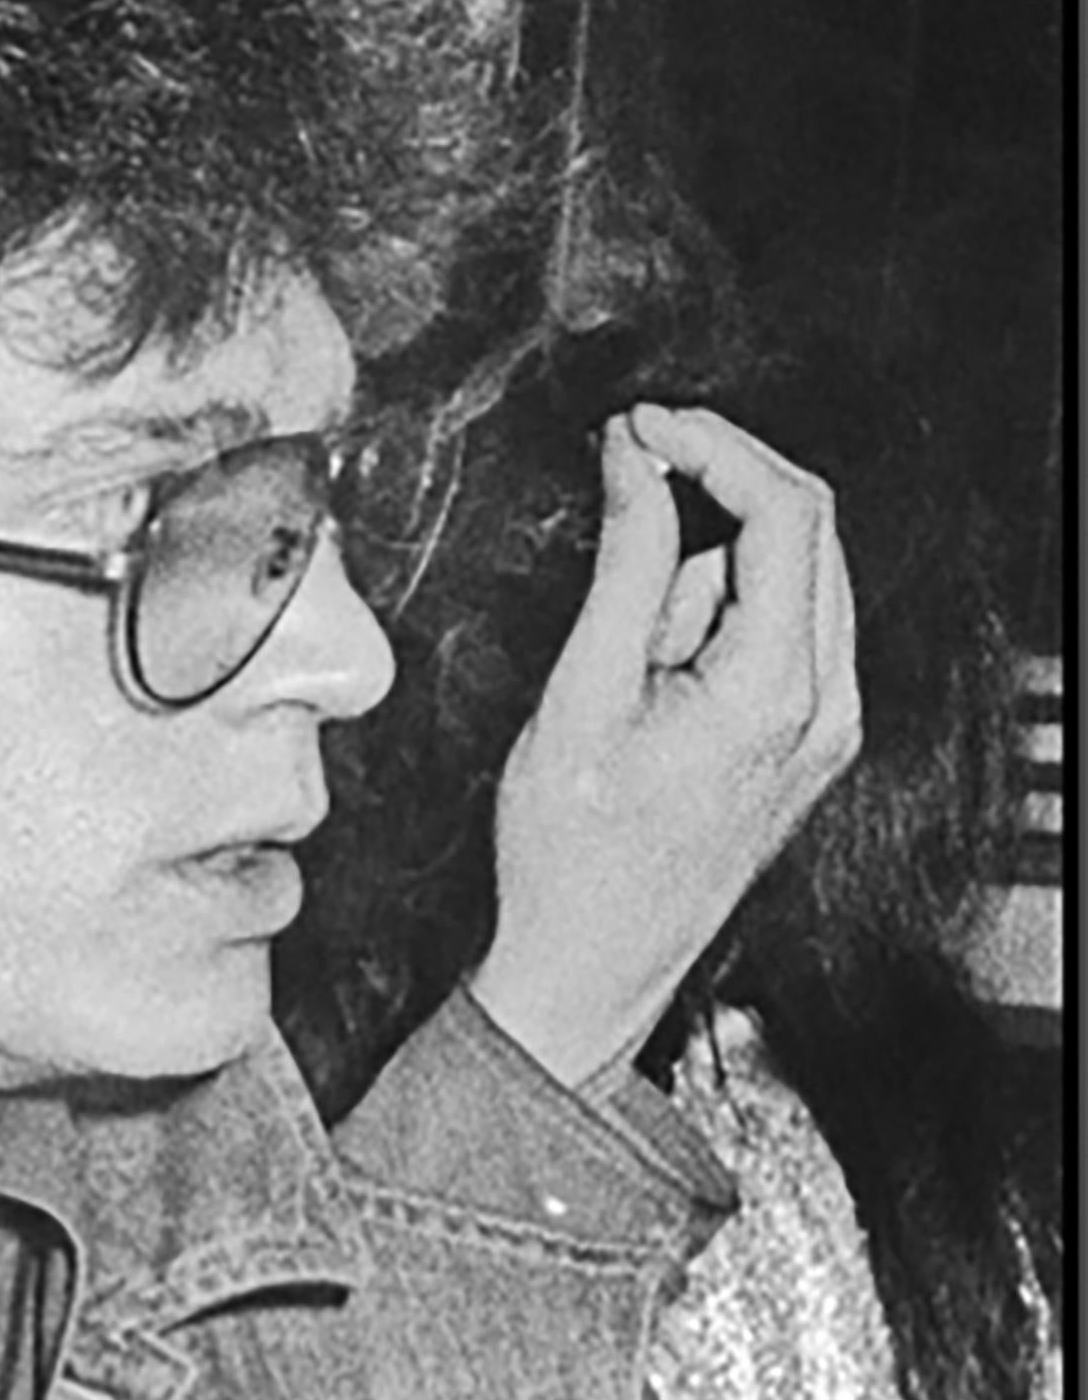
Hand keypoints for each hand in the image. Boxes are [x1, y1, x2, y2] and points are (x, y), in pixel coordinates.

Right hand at [466, 401, 859, 1089]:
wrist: (587, 972)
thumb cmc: (570, 864)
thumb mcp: (579, 695)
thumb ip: (623, 564)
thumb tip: (637, 462)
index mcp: (776, 695)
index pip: (785, 512)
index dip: (716, 446)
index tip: (646, 427)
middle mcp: (826, 708)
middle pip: (809, 528)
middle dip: (720, 488)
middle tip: (634, 470)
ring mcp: (828, 727)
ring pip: (799, 574)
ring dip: (717, 562)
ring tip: (632, 644)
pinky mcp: (811, 739)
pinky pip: (789, 628)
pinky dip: (729, 609)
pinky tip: (663, 659)